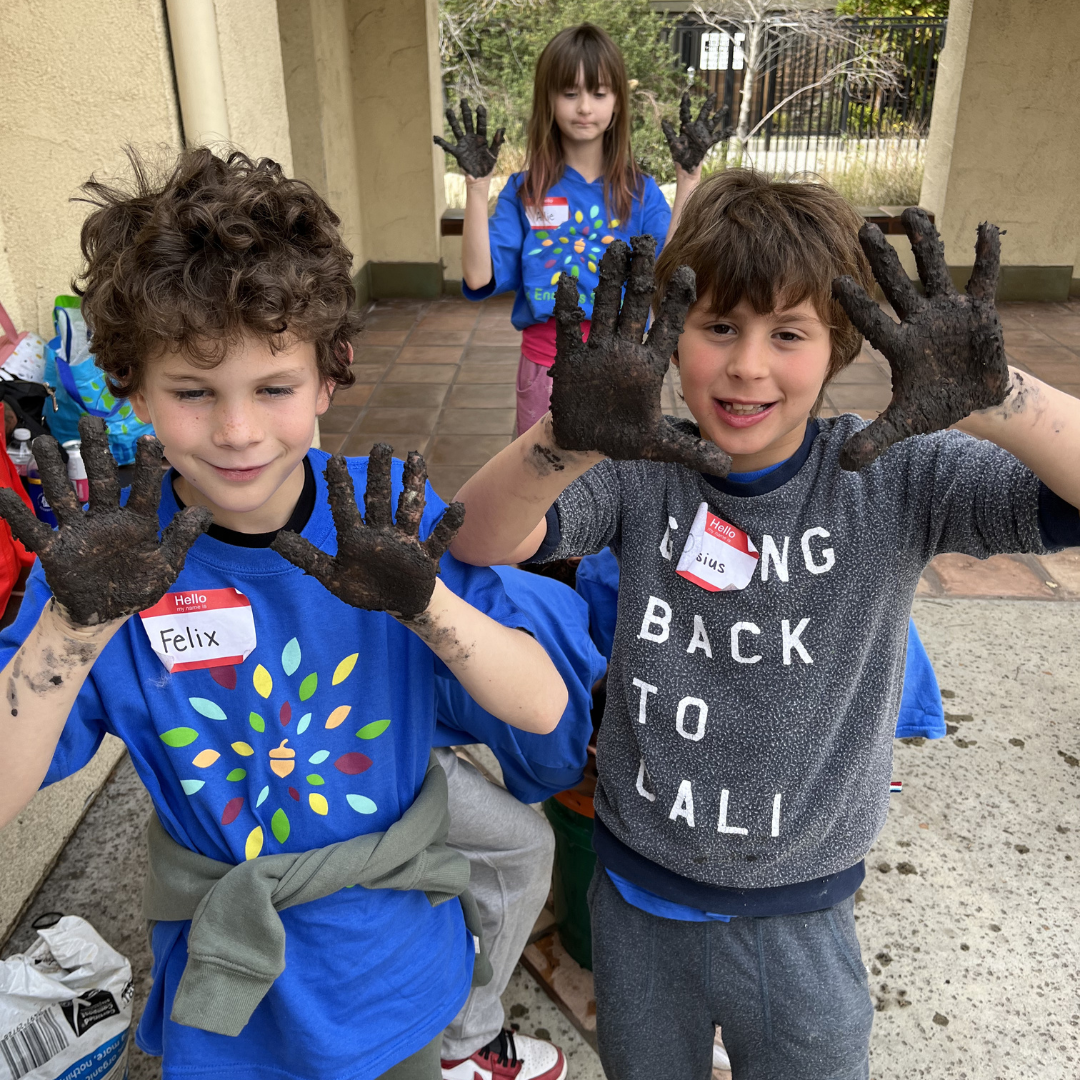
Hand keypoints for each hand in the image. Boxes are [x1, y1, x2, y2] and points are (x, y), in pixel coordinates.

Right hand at [0, 416, 211, 626]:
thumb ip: (181, 538)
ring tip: (42, 442)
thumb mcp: (166, 565)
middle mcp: (106, 520)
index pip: (143, 490)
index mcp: (136, 523)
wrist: (105, 613)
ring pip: (64, 495)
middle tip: (90, 421)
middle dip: (95, 451)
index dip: (147, 467)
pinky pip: (33, 530)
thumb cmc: (136, 585)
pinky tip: (1, 492)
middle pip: (99, 480)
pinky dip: (15, 513)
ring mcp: (79, 533)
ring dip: (53, 470)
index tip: (150, 440)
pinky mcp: (56, 550)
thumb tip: (204, 513)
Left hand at [271, 445, 463, 618]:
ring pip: (409, 510)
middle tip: (381, 446)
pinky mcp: (425, 558)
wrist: (397, 604)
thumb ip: (307, 558)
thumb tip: (275, 539)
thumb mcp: (332, 576)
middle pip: (380, 499)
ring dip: (414, 486)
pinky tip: (457, 508)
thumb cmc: (364, 587)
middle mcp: (381, 533)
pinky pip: (438, 540)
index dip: (341, 485)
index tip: (336, 460)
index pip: (346, 507)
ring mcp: (405, 543)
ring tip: (417, 459)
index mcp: (356, 537)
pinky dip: (448, 525)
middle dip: (380, 473)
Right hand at [433, 99, 504, 180]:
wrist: (480, 178)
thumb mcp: (494, 154)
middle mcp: (471, 138)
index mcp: (481, 138)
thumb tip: (501, 129)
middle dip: (466, 111)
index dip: (480, 116)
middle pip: (468, 122)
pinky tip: (435, 137)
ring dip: (453, 120)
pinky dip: (442, 143)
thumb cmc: (488, 166)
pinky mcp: (458, 152)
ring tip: (449, 110)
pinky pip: (449, 146)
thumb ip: (497, 142)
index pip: (481, 124)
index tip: (479, 107)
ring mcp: (464, 144)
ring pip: (457, 129)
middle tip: (463, 100)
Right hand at [549, 236, 730, 476]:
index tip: (688, 273)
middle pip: (634, 307)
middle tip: (646, 241)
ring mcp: (597, 354)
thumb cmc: (622, 439)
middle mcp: (624, 353)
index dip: (677, 303)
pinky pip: (568, 330)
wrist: (585, 443)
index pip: (667, 329)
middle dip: (640, 275)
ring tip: (613, 249)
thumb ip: (691, 451)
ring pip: (604, 309)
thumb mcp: (660, 446)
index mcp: (648, 367)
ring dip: (607, 281)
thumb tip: (727, 464)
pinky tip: (569, 282)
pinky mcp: (571, 361)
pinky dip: (567, 309)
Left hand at [662, 92, 732, 172]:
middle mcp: (696, 129)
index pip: (686, 112)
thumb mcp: (673, 144)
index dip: (685, 103)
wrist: (686, 170)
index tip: (686, 94)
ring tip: (726, 106)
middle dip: (708, 104)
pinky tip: (732, 129)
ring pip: (713, 122)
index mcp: (686, 127)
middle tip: (714, 94)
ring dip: (719, 114)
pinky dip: (725, 133)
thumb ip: (669, 132)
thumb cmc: (678, 157)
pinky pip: (718, 136)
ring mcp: (703, 135)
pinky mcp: (708, 143)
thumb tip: (664, 120)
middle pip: (703, 113)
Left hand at [832, 207, 1009, 470]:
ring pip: (934, 270)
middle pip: (897, 285)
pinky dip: (986, 255)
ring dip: (925, 242)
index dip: (857, 303)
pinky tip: (984, 229)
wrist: (971, 400)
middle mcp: (918, 321)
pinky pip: (983, 278)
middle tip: (864, 229)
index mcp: (898, 345)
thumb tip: (845, 465)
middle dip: (883, 259)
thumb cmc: (933, 405)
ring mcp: (947, 312)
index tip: (836, 281)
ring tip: (912, 213)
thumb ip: (876, 438)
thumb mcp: (904, 425)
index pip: (872, 320)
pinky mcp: (978, 310)